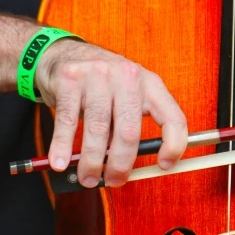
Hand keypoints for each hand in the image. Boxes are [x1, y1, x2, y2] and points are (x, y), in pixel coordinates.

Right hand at [34, 38, 187, 187]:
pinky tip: (60, 162)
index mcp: (149, 84)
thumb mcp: (124, 98)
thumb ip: (128, 127)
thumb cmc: (99, 85)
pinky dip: (63, 147)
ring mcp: (98, 75)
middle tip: (113, 181)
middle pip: (129, 131)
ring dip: (91, 162)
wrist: (63, 53)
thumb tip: (125, 169)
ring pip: (98, 130)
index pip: (172, 117)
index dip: (173, 145)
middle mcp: (127, 76)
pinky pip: (67, 121)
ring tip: (86, 178)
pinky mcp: (70, 78)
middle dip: (120, 165)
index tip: (164, 165)